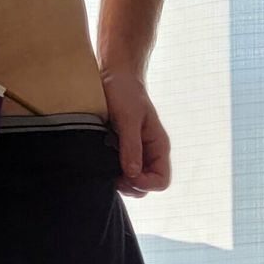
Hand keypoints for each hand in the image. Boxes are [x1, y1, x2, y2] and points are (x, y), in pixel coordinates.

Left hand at [100, 68, 170, 197]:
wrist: (114, 76)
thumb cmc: (125, 92)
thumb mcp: (129, 118)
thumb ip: (131, 147)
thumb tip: (133, 174)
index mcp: (158, 146)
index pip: (162, 181)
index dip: (146, 185)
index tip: (127, 177)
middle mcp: (149, 154)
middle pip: (147, 187)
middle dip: (131, 186)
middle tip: (113, 174)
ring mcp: (135, 154)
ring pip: (132, 183)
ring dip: (120, 181)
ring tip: (106, 168)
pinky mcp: (120, 151)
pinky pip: (120, 172)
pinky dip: (111, 173)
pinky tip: (101, 163)